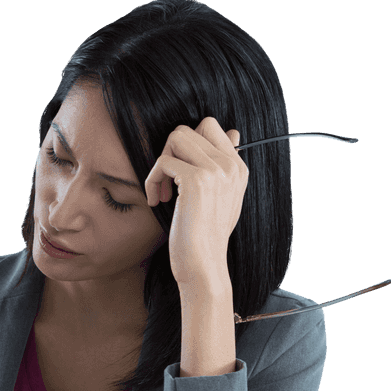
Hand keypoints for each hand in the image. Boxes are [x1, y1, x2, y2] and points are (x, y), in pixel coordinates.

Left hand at [144, 117, 247, 286]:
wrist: (204, 264)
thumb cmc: (205, 236)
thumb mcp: (224, 197)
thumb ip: (224, 166)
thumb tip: (231, 132)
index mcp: (238, 167)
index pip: (211, 126)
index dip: (187, 144)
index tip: (179, 173)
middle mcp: (230, 165)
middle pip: (189, 128)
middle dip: (170, 152)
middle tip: (168, 182)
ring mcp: (216, 171)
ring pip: (176, 137)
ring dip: (161, 162)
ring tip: (163, 190)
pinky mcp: (196, 180)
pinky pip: (162, 161)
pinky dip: (152, 180)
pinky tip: (156, 201)